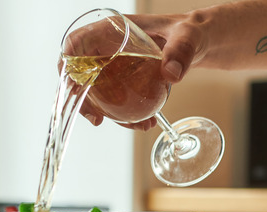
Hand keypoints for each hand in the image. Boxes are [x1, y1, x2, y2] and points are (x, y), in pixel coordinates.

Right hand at [75, 13, 202, 128]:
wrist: (198, 43)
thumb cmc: (190, 30)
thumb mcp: (188, 36)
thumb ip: (182, 50)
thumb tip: (171, 74)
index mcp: (112, 29)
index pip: (76, 43)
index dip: (68, 64)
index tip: (74, 86)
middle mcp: (107, 47)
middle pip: (79, 73)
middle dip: (81, 98)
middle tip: (96, 118)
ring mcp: (113, 65)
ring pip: (95, 91)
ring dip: (106, 112)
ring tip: (132, 126)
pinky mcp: (123, 80)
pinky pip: (114, 99)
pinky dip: (124, 114)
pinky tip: (144, 122)